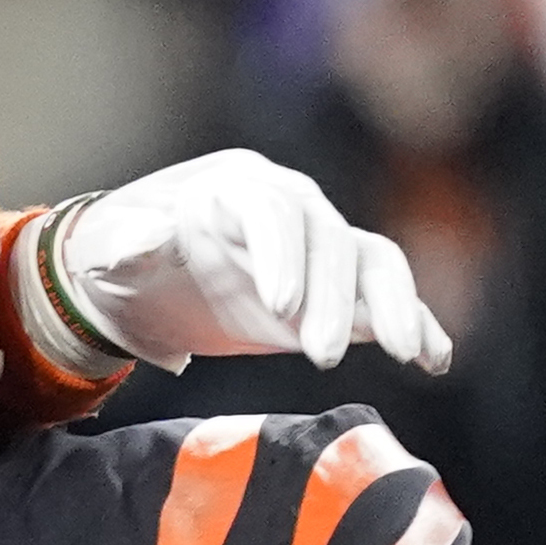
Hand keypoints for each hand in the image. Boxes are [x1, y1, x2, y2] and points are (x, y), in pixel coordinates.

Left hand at [19, 154, 455, 376]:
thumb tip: (142, 241)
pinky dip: (415, 322)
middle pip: (330, 241)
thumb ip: (130, 243)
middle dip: (333, 299)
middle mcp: (292, 206)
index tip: (279, 306)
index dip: (282, 254)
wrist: (138, 279)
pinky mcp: (333, 289)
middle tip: (320, 354)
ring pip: (373, 263)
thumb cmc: (120, 254)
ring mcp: (318, 248)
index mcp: (238, 186)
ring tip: (408, 355)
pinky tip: (435, 358)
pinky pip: (385, 297)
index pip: (274, 211)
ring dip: (395, 307)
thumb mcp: (110, 247)